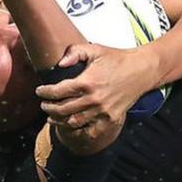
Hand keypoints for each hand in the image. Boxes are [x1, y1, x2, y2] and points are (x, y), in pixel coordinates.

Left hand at [36, 43, 161, 129]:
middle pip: (62, 109)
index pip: (57, 92)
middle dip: (48, 107)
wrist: (142, 70)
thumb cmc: (117, 58)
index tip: (40, 91)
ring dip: (59, 120)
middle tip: (44, 104)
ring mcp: (102, 111)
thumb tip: (59, 64)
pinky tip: (71, 127)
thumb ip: (74, 52)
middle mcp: (93, 99)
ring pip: (73, 122)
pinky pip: (91, 131)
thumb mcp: (95, 50)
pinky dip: (79, 132)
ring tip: (52, 117)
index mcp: (86, 82)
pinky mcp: (111, 118)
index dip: (45, 92)